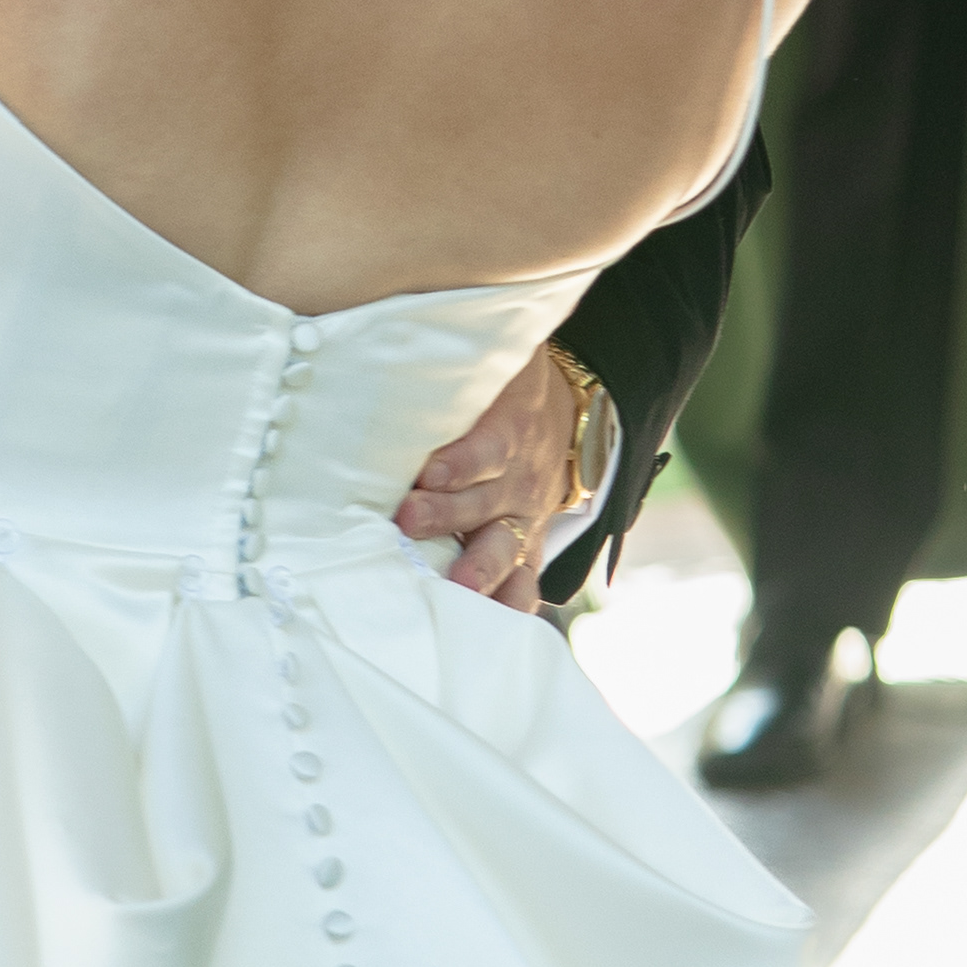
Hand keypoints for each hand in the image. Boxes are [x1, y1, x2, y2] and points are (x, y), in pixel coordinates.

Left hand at [397, 343, 602, 608]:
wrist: (572, 412)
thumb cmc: (507, 383)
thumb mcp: (497, 361)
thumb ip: (455, 356)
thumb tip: (395, 334)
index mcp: (507, 431)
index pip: (483, 449)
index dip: (457, 462)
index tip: (426, 472)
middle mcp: (517, 479)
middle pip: (481, 503)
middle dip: (446, 518)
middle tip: (409, 527)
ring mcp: (524, 516)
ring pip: (503, 548)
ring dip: (478, 571)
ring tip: (454, 592)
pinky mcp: (528, 542)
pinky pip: (524, 579)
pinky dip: (510, 604)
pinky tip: (491, 631)